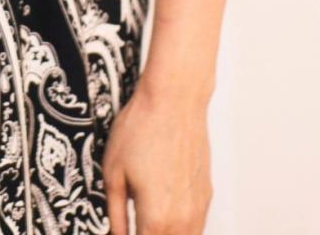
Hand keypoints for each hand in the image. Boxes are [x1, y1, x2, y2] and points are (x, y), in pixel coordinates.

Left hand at [101, 81, 212, 234]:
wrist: (174, 99)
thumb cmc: (143, 127)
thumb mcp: (113, 173)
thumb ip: (115, 213)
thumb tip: (114, 233)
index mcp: (157, 218)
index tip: (120, 232)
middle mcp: (183, 219)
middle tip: (131, 224)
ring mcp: (199, 207)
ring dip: (165, 234)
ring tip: (145, 221)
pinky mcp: (206, 195)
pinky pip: (196, 227)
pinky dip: (180, 229)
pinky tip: (164, 216)